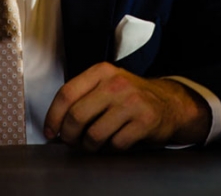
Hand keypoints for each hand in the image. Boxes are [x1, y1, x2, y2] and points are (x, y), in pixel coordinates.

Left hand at [44, 64, 209, 149]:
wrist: (169, 103)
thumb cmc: (130, 97)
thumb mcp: (106, 85)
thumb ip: (82, 96)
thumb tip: (55, 123)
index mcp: (102, 71)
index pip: (66, 93)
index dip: (53, 117)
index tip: (51, 131)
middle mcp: (116, 83)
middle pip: (76, 116)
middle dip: (69, 135)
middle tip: (71, 142)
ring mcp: (132, 101)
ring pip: (94, 134)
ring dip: (89, 146)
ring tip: (92, 145)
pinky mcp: (145, 120)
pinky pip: (116, 144)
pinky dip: (110, 149)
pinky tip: (114, 143)